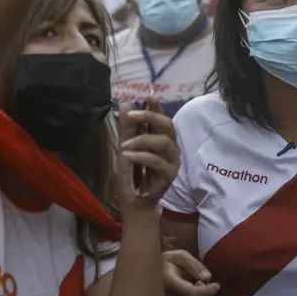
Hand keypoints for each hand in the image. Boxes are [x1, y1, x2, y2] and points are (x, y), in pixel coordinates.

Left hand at [116, 97, 178, 212]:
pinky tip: (128, 156)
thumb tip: (124, 104)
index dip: (156, 106)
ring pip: (163, 142)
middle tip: (131, 115)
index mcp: (161, 138)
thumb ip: (127, 128)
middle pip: (167, 125)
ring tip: (124, 146)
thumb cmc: (132, 173)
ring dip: (141, 140)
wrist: (134, 200)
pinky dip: (141, 156)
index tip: (148, 95)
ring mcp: (172, 161)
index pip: (161, 117)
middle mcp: (171, 146)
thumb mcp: (125, 147)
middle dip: (150, 116)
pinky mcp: (170, 175)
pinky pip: (157, 161)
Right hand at [164, 249, 219, 295]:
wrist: (150, 272)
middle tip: (201, 282)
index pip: (192, 293)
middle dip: (205, 294)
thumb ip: (194, 264)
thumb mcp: (180, 255)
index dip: (207, 291)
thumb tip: (207, 278)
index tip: (217, 285)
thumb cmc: (167, 262)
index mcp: (168, 281)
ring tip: (197, 289)